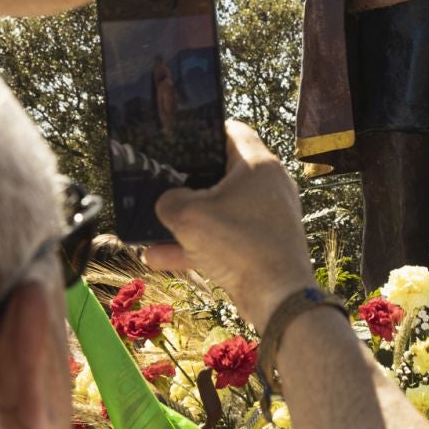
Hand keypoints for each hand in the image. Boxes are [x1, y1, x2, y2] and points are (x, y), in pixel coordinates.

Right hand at [145, 122, 316, 328]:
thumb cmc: (238, 244)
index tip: (177, 142)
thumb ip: (168, 201)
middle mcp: (267, 186)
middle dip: (187, 183)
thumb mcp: (188, 217)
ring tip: (150, 229)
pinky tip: (158, 259)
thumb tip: (167, 203)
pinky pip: (223, 239)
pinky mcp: (262, 245)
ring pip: (219, 211)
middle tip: (161, 184)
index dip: (202, 132)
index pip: (231, 131)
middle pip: (221, 174)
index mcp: (258, 165)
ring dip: (185, 222)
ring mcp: (267, 217)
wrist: (278, 297)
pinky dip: (195, 246)